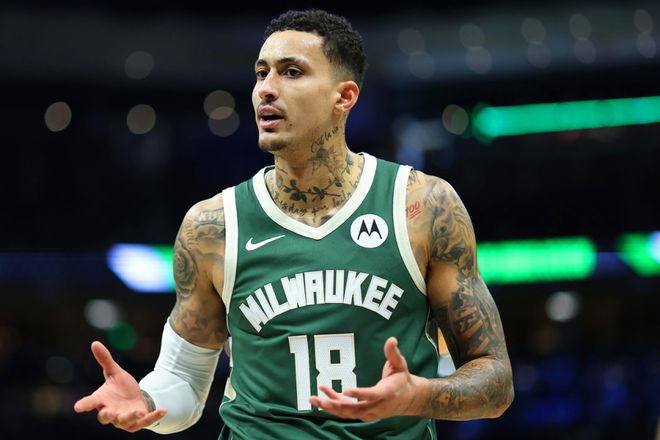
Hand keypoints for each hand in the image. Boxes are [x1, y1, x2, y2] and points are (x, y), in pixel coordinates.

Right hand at [73, 341, 166, 431]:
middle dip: (107, 416)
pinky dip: (154, 417)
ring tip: (139, 412)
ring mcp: (122, 420)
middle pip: (105, 417)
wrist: (134, 398)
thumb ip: (105, 360)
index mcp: (101, 400)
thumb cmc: (120, 386)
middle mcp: (110, 412)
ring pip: (124, 422)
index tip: (78, 407)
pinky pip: (145, 422)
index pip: (90, 402)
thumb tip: (95, 343)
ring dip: (131, 417)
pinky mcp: (136, 423)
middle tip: (110, 412)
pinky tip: (164, 410)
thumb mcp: (114, 372)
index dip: (84, 405)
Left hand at [309, 337, 426, 421]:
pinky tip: (322, 395)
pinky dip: (334, 405)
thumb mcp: (400, 365)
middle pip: (355, 408)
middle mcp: (377, 406)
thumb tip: (392, 339)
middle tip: (322, 399)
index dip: (359, 393)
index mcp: (387, 393)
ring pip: (348, 412)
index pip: (372, 395)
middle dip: (337, 404)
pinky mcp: (363, 414)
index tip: (346, 390)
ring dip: (330, 406)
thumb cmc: (402, 379)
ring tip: (314, 398)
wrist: (408, 399)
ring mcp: (369, 412)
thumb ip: (394, 353)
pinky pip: (346, 411)